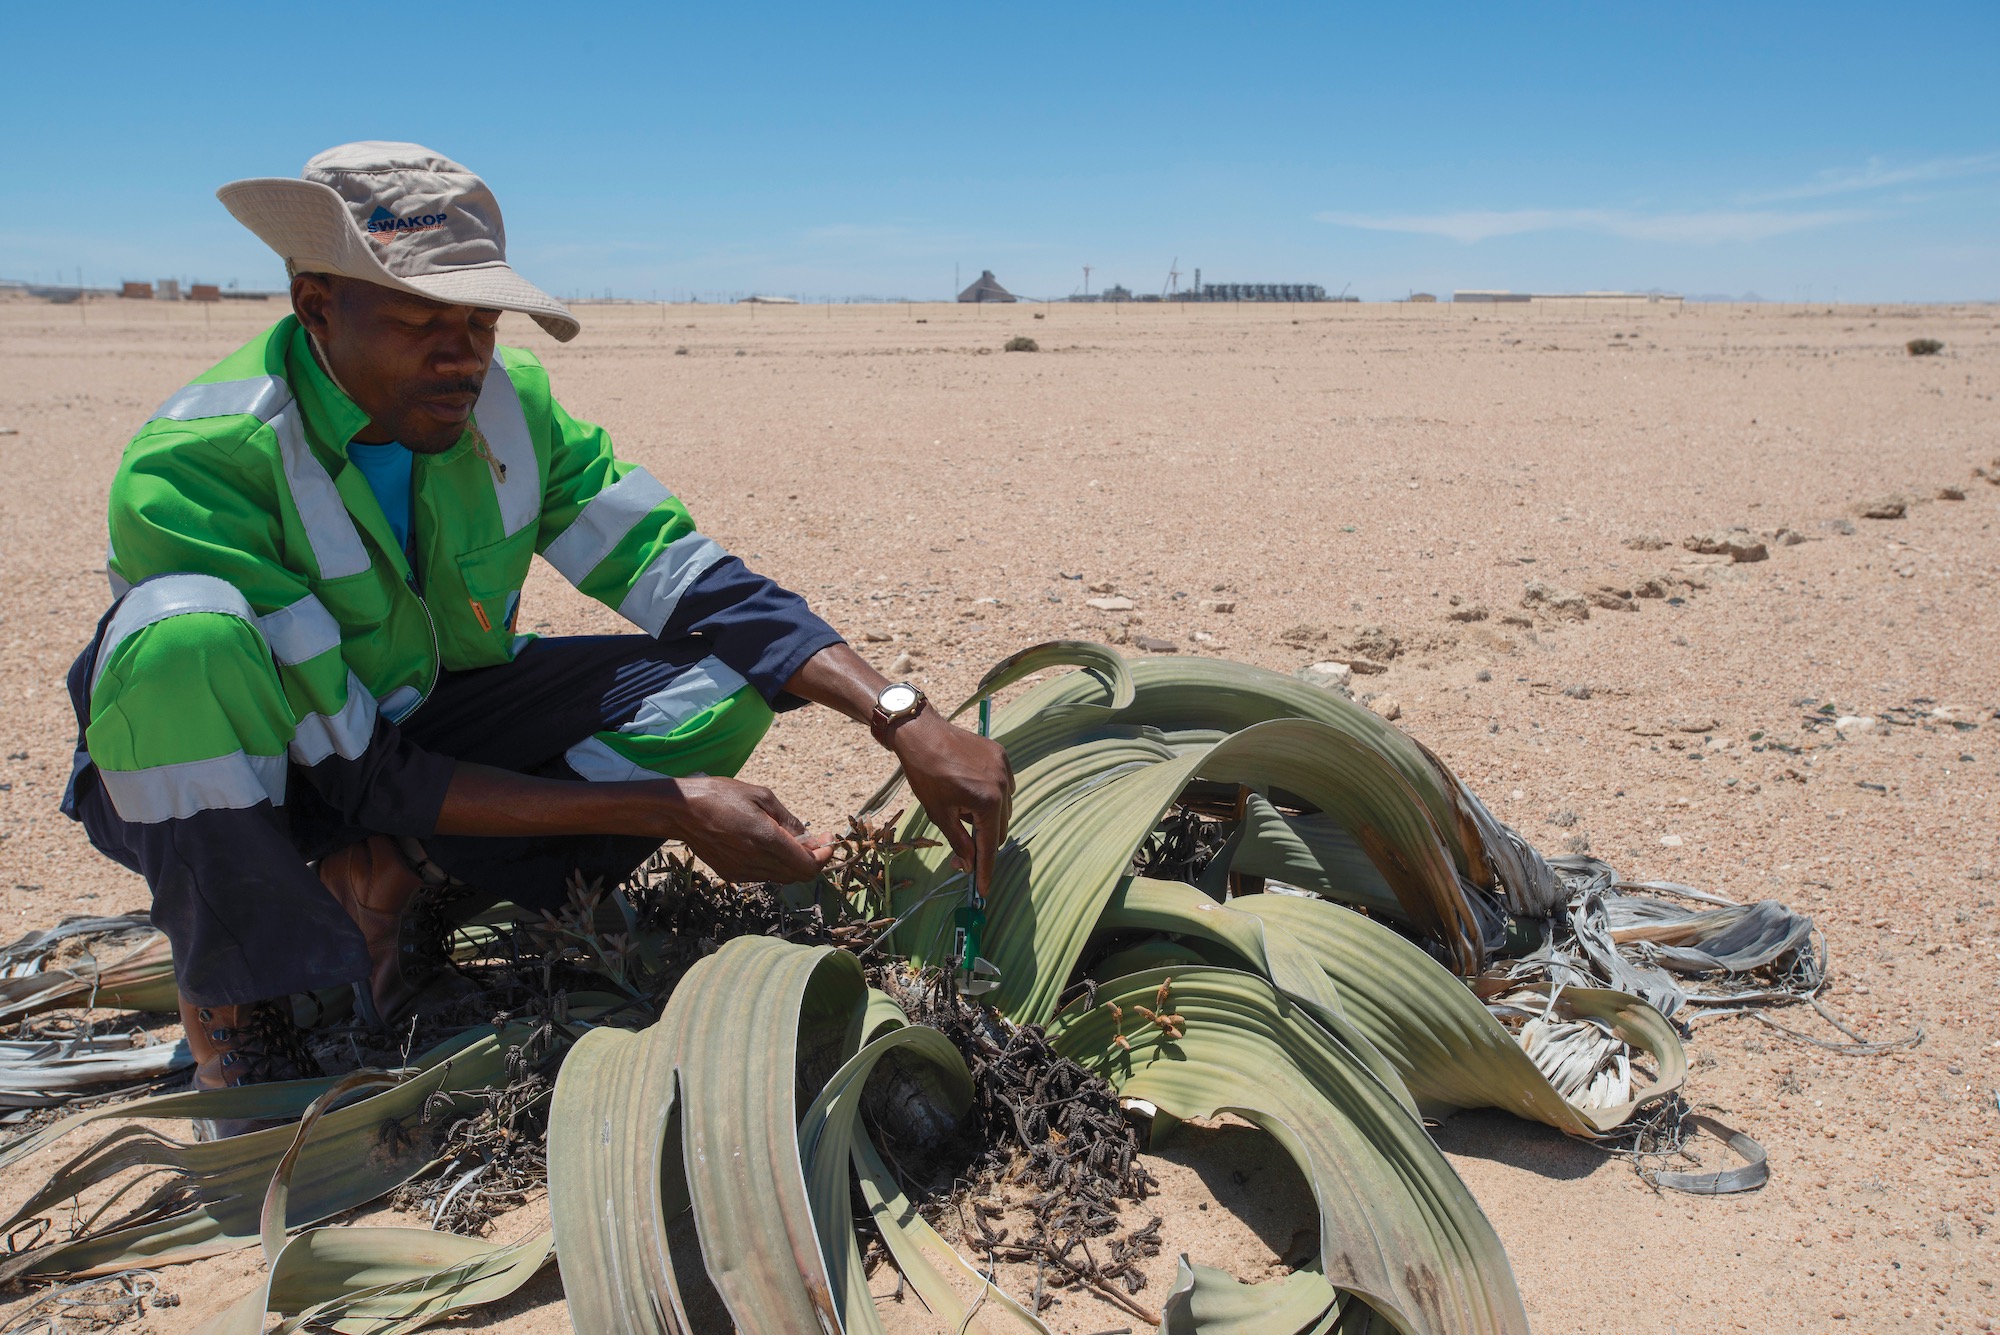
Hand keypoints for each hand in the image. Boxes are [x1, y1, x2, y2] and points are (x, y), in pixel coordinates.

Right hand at [660, 776, 834, 883]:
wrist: (681, 811)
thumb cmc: (721, 796)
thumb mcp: (761, 796)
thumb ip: (788, 820)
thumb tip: (809, 838)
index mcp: (766, 840)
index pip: (808, 865)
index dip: (823, 856)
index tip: (826, 841)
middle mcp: (756, 861)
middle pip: (798, 875)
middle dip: (812, 859)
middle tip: (815, 839)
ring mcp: (742, 872)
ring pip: (782, 877)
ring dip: (793, 862)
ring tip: (792, 840)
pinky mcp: (731, 874)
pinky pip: (764, 875)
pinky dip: (775, 864)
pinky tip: (769, 846)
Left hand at [889, 710, 1014, 895]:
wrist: (921, 733)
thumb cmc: (926, 774)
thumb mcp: (939, 814)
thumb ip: (959, 842)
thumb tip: (969, 864)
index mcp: (988, 802)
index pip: (989, 846)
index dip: (985, 871)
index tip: (983, 891)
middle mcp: (1003, 786)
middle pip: (999, 829)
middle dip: (982, 842)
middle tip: (960, 850)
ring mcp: (1005, 769)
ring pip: (1003, 809)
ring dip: (986, 818)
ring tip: (959, 808)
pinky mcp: (1001, 756)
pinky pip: (1003, 787)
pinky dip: (991, 797)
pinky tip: (969, 792)